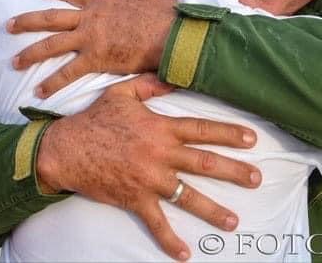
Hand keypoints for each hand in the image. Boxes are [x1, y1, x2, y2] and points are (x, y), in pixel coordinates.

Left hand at [8, 0, 176, 96]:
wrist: (170, 33)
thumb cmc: (164, 10)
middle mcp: (90, 17)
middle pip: (51, 18)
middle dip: (27, 21)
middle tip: (8, 25)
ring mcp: (90, 38)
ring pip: (52, 44)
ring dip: (31, 53)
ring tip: (13, 62)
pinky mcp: (95, 58)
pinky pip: (68, 72)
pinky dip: (53, 82)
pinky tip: (39, 91)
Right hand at [37, 77, 260, 260]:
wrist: (64, 149)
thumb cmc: (93, 119)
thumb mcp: (121, 94)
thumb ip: (150, 85)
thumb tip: (173, 76)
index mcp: (160, 128)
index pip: (203, 130)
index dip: (229, 134)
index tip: (252, 140)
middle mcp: (160, 154)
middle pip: (205, 164)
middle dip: (234, 172)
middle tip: (257, 179)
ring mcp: (149, 179)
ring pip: (187, 196)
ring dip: (213, 210)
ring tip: (234, 221)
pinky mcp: (134, 199)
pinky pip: (156, 223)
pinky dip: (170, 240)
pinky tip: (185, 254)